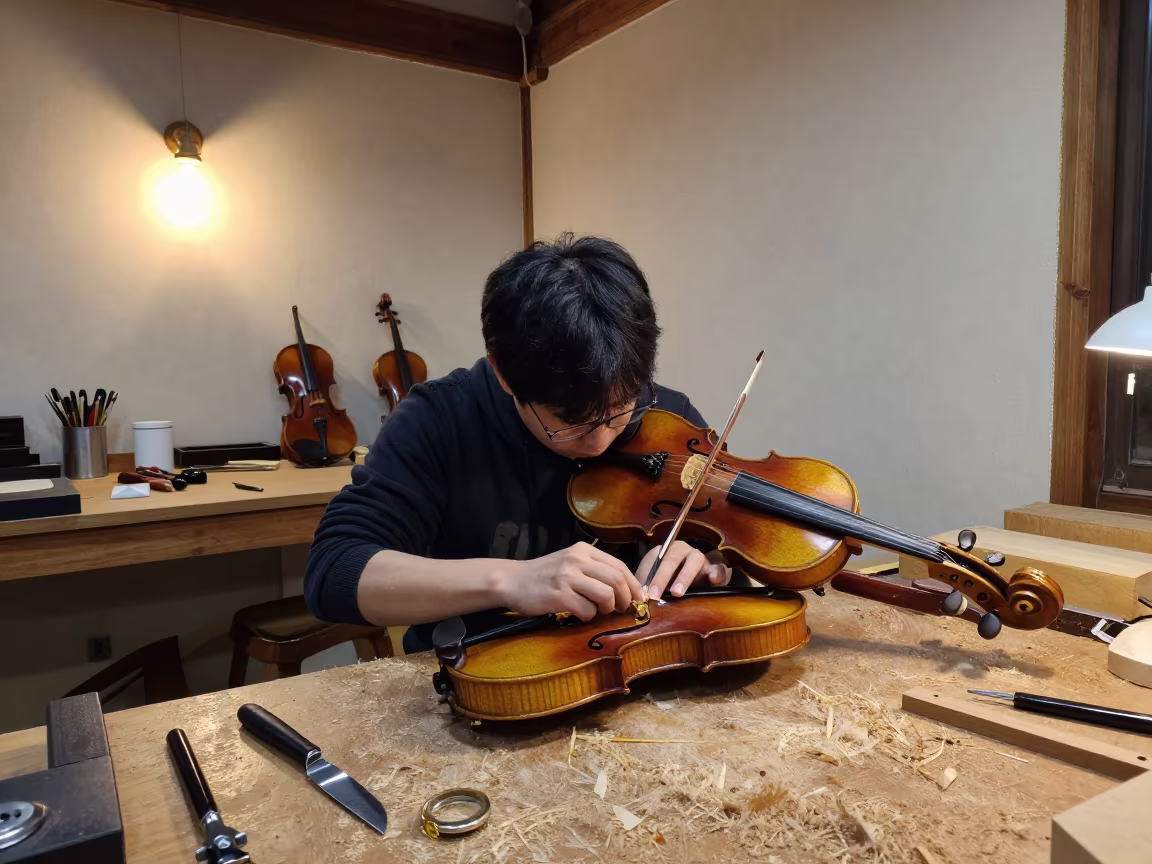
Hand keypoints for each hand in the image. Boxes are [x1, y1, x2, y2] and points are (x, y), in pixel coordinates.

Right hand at [500, 542, 644, 620]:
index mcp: (583, 550)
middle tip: (621, 609)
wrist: (512, 581)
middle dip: (625, 598)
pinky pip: (587, 610)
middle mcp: (576, 560)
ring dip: (608, 608)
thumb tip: (627, 588)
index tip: (638, 598)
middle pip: (616, 580)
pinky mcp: (558, 595)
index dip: (633, 585)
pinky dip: (588, 616)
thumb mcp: (570, 562)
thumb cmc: (544, 575)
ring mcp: (567, 577)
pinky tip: (579, 614)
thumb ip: (594, 570)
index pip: (619, 566)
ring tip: (599, 611)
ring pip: (606, 594)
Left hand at [639, 541, 730, 600]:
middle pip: (673, 558)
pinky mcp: (714, 570)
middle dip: (662, 577)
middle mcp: (683, 551)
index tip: (644, 592)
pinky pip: (719, 569)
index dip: (649, 575)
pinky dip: (717, 573)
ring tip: (677, 592)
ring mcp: (700, 559)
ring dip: (684, 576)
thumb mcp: (652, 582)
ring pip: (695, 560)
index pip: (656, 558)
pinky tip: (713, 581)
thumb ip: (646, 587)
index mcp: (665, 551)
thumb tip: (639, 598)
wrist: (686, 581)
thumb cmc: (665, 582)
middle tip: (654, 595)